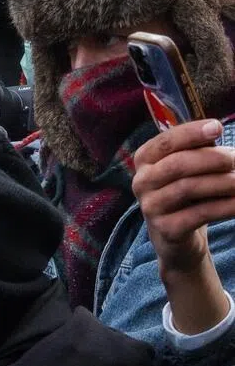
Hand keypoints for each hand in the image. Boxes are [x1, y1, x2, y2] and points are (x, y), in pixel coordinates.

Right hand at [133, 118, 234, 333]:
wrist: (175, 237)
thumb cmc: (185, 194)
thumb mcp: (186, 169)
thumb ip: (196, 150)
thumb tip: (217, 131)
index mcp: (144, 160)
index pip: (166, 141)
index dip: (191, 133)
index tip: (218, 127)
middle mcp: (141, 182)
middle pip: (178, 164)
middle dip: (213, 159)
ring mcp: (151, 206)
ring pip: (188, 188)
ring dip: (222, 182)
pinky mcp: (166, 229)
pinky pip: (199, 213)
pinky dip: (224, 206)